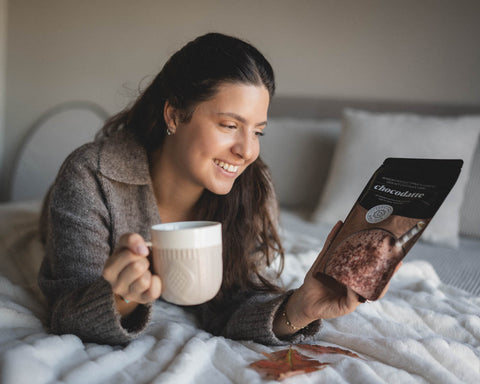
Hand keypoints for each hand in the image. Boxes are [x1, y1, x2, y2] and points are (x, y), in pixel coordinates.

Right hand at [103, 233, 161, 314]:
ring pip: (144, 281)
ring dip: (149, 272)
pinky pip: (153, 292)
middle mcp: (115, 285)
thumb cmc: (133, 256)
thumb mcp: (127, 244)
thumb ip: (131, 239)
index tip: (140, 250)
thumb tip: (142, 250)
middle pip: (137, 267)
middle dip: (144, 261)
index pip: (127, 254)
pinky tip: (153, 278)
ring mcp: (128, 295)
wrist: (140, 272)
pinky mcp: (142, 300)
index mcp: (109, 269)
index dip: (138, 248)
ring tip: (146, 271)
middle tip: (142, 261)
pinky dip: (157, 283)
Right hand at [275, 221, 400, 334]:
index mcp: (359, 284)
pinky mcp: (324, 258)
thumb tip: (356, 287)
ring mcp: (337, 263)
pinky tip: (340, 224)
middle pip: (364, 257)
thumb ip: (352, 300)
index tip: (398, 262)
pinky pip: (330, 244)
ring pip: (348, 248)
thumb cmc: (328, 308)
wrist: (307, 305)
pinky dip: (334, 233)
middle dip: (373, 248)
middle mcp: (350, 271)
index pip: (376, 275)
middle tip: (385, 238)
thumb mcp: (344, 307)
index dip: (387, 270)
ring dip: (355, 236)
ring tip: (364, 224)